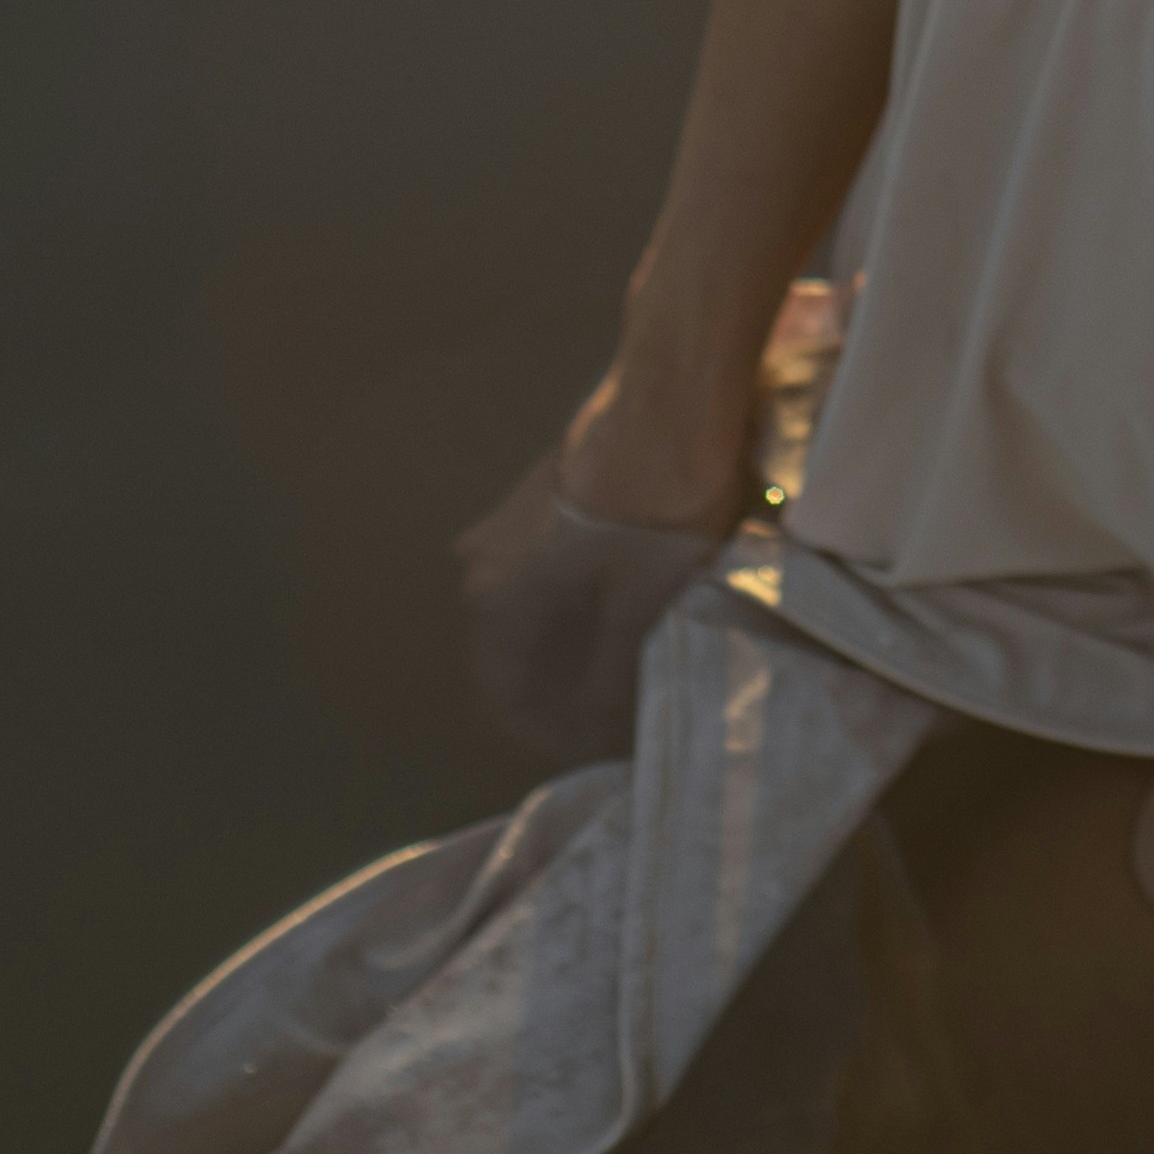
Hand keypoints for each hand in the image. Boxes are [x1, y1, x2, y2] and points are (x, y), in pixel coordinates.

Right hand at [449, 378, 750, 771]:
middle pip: (511, 651)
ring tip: (622, 670)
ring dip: (566, 644)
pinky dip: (572, 602)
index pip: (500, 693)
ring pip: (528, 608)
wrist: (670, 399)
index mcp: (496, 597)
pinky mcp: (540, 493)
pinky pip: (541, 570)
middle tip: (610, 720)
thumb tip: (596, 725)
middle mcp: (484, 561)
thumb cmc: (654, 512)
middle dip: (556, 692)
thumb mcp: (640, 609)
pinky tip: (620, 610)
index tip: (585, 754)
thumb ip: (609, 677)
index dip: (540, 735)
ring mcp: (505, 520)